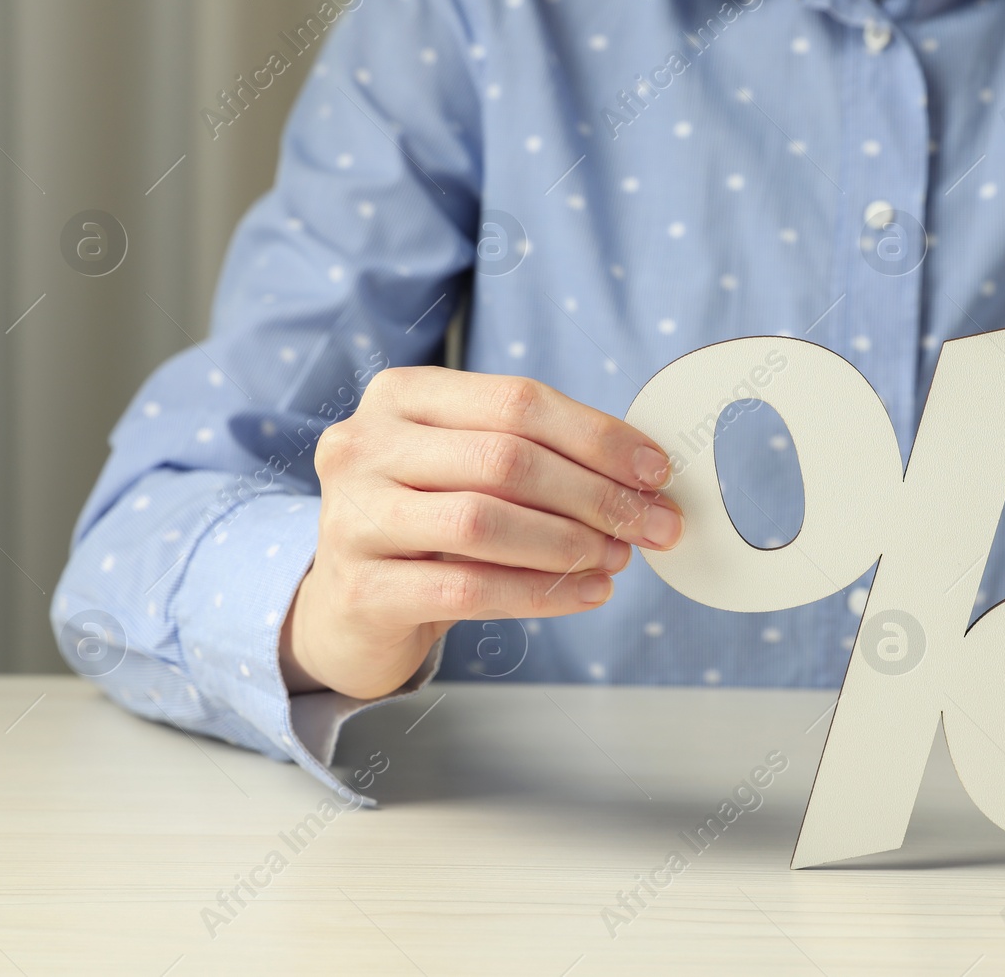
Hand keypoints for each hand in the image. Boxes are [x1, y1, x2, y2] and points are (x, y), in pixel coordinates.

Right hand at [280, 367, 681, 699]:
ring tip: (617, 557)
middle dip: (596, 494)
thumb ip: (536, 456)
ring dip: (569, 542)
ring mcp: (352, 516)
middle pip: (506, 459)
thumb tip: (642, 475)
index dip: (597, 436)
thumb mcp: (468, 471)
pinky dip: (541, 593)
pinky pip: (467, 588)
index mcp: (401, 395)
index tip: (654, 470)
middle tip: (652, 524)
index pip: (517, 400)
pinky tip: (587, 592)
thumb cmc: (427, 527)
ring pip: (483, 521)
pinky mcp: (358, 587)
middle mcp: (365, 445)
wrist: (349, 610)